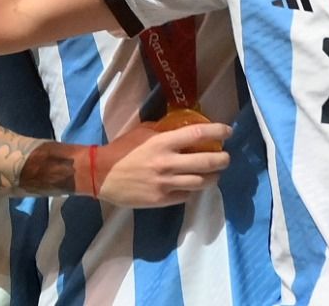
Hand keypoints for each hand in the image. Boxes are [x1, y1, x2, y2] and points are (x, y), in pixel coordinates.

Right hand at [93, 121, 233, 207]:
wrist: (100, 174)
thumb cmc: (120, 150)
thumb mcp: (141, 133)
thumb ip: (162, 132)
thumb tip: (182, 129)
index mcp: (162, 143)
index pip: (198, 135)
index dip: (217, 132)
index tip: (228, 131)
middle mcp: (167, 163)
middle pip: (207, 162)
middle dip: (223, 159)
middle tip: (225, 157)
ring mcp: (166, 183)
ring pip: (202, 182)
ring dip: (213, 177)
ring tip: (214, 174)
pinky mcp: (162, 199)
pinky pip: (187, 195)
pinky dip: (192, 189)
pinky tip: (191, 185)